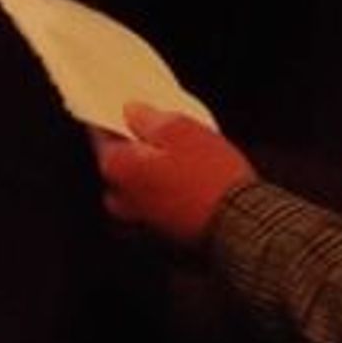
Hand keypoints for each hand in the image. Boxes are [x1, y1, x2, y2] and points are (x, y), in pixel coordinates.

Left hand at [93, 103, 255, 252]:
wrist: (242, 226)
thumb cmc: (209, 176)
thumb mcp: (180, 129)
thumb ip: (148, 118)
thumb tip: (131, 112)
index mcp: (117, 168)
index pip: (100, 132)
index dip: (112, 115)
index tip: (122, 105)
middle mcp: (121, 199)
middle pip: (120, 163)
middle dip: (135, 147)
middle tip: (158, 130)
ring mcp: (142, 223)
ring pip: (139, 187)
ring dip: (153, 172)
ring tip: (181, 155)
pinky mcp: (165, 238)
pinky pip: (158, 206)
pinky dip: (167, 193)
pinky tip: (190, 180)